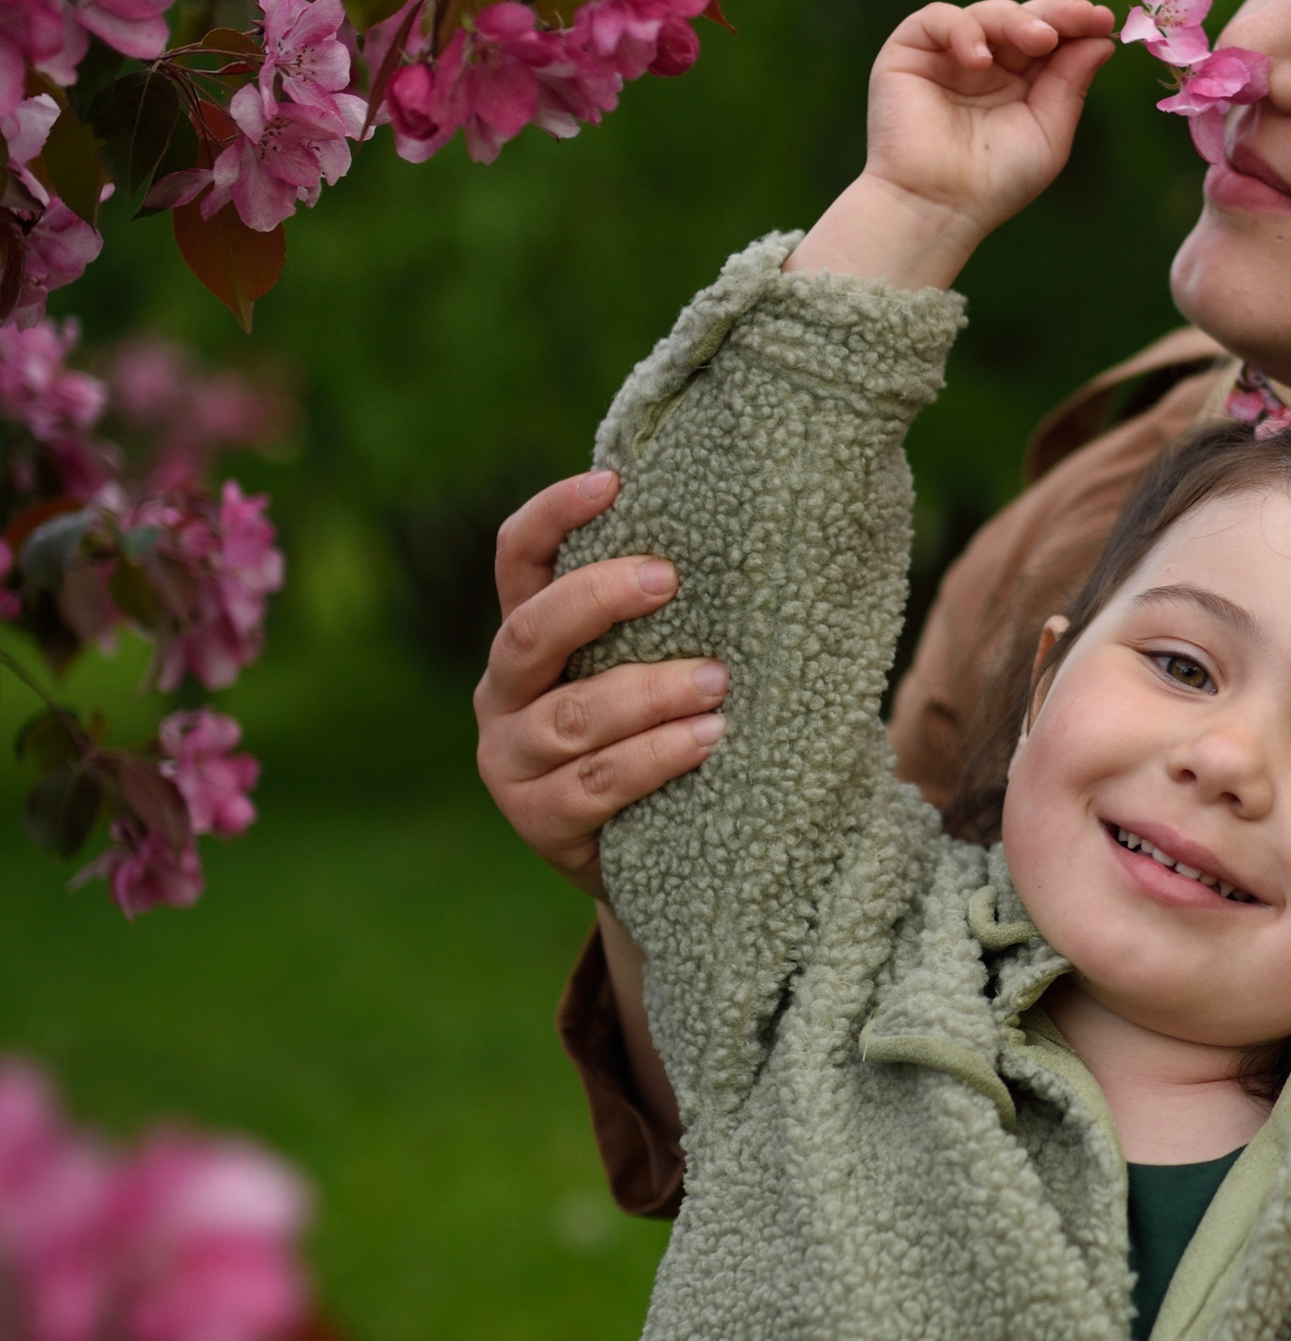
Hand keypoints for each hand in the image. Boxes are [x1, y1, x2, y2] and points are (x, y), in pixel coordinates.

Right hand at [474, 469, 726, 891]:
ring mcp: (510, 760)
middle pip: (531, 631)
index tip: (612, 482)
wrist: (652, 857)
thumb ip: (660, 618)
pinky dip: (656, 757)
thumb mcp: (648, 669)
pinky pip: (596, 783)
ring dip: (649, 693)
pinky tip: (708, 740)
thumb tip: (737, 533)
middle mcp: (502, 693)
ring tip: (717, 683)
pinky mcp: (537, 820)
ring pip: (573, 715)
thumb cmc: (658, 737)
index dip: (553, 515)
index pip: (518, 559)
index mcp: (526, 639)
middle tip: (669, 580)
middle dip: (599, 599)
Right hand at [790, 0, 1117, 287]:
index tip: (1102, 20)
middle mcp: (984, 64)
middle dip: (1056, 16)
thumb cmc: (996, 182)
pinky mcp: (908, 52)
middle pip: (1022, 19)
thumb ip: (1071, 83)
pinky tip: (979, 60)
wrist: (938, 207)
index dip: (1074, 24)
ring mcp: (947, 55)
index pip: (1048, 39)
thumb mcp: (1048, 131)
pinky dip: (962, 30)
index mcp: (1017, 81)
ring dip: (1016, 20)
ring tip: (1041, 40)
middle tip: (1083, 18)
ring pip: (986, 13)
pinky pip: (937, 19)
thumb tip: (1101, 39)